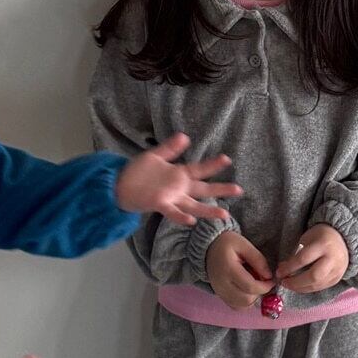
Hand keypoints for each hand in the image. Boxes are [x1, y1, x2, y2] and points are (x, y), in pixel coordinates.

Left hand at [116, 133, 241, 225]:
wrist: (118, 186)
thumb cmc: (137, 172)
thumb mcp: (155, 156)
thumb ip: (170, 148)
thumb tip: (185, 136)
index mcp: (178, 175)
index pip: (200, 170)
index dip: (213, 165)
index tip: (228, 159)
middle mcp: (178, 189)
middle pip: (203, 189)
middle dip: (221, 190)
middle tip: (239, 190)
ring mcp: (170, 198)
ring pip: (193, 206)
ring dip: (208, 210)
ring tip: (224, 214)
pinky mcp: (159, 204)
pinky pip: (172, 212)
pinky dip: (181, 216)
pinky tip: (191, 221)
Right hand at [206, 231, 272, 309]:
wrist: (207, 250)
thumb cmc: (226, 244)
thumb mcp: (243, 244)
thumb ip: (258, 259)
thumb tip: (269, 275)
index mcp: (228, 270)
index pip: (250, 287)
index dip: (265, 286)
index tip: (271, 280)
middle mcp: (222, 285)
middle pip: (246, 300)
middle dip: (260, 293)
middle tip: (263, 282)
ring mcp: (220, 293)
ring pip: (242, 306)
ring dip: (253, 298)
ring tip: (254, 285)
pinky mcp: (220, 296)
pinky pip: (236, 306)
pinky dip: (245, 302)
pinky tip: (247, 290)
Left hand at [276, 224, 349, 293]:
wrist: (342, 239)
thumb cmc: (320, 237)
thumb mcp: (307, 239)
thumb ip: (295, 255)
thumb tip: (282, 271)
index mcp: (323, 244)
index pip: (303, 259)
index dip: (289, 268)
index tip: (278, 273)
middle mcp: (333, 259)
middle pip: (313, 276)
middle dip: (295, 282)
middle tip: (284, 282)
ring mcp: (337, 270)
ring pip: (317, 285)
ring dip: (300, 288)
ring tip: (289, 285)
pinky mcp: (337, 278)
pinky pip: (321, 287)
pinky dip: (308, 288)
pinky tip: (299, 286)